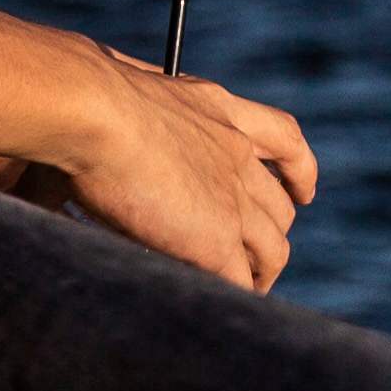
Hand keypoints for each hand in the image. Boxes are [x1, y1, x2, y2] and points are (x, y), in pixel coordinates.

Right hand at [45, 37, 318, 292]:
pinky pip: (240, 279)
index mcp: (218, 108)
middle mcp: (235, 152)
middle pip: (279, 205)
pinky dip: (237, 294)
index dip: (300, 170)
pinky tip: (223, 303)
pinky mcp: (215, 239)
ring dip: (262, 273)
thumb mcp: (127, 86)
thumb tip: (104, 109)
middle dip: (273, 233)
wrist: (93, 111)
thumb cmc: (86, 95)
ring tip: (247, 290)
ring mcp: (232, 198)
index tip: (304, 192)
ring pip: (273, 248)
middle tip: (257, 256)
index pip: (283, 138)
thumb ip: (134, 107)